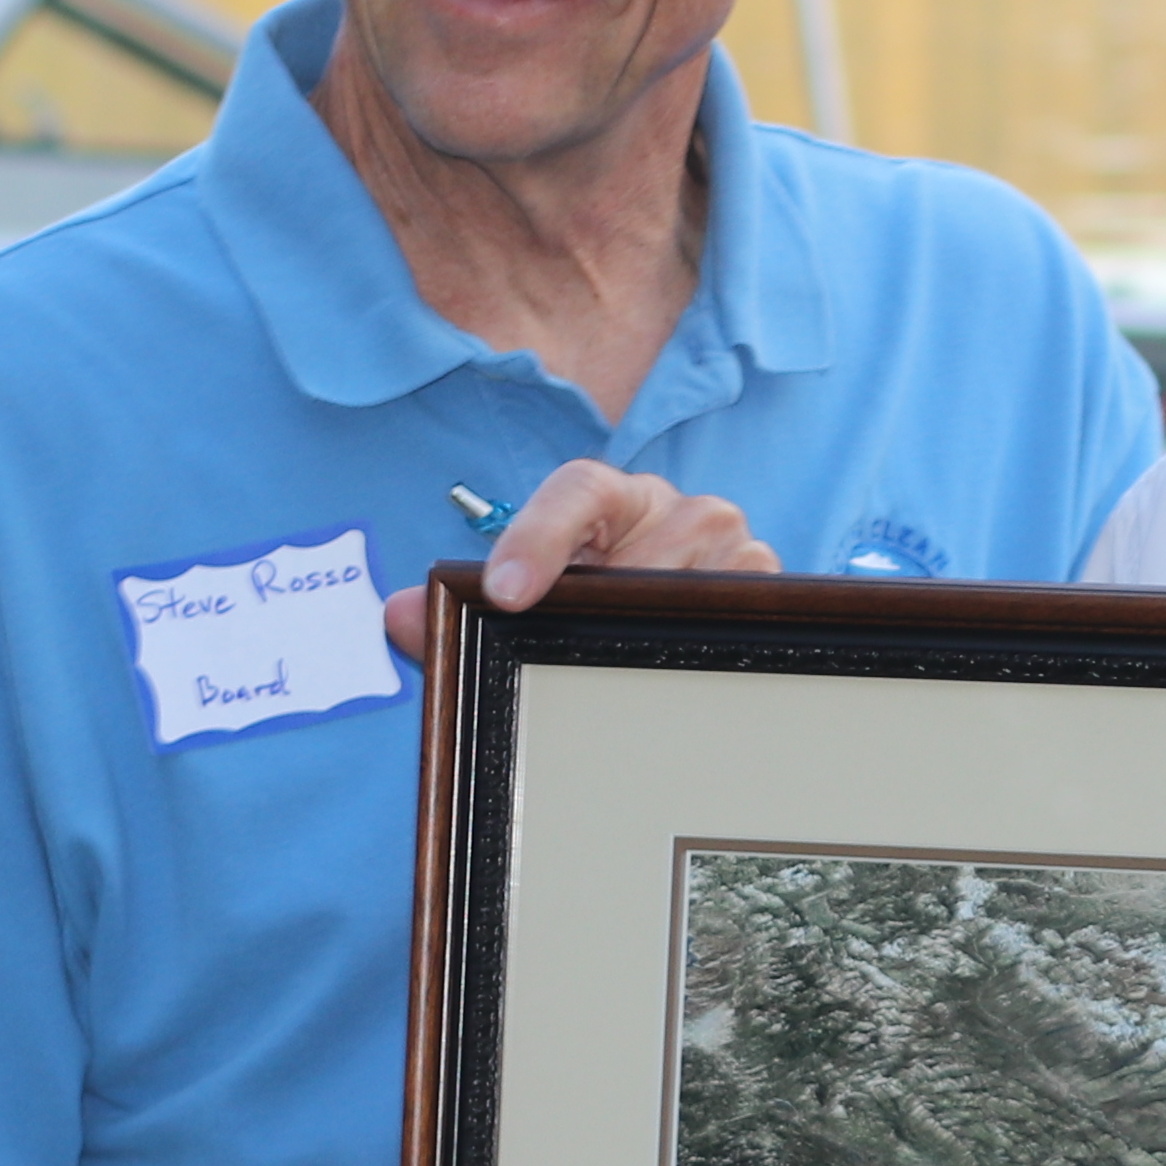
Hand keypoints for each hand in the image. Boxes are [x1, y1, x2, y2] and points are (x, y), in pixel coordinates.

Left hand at [386, 460, 778, 655]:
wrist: (674, 633)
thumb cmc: (592, 613)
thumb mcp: (525, 612)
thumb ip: (455, 614)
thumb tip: (396, 616)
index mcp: (609, 497)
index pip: (577, 491)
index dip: (538, 536)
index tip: (504, 590)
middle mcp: (677, 507)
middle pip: (646, 542)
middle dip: (606, 598)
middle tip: (571, 647)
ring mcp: (731, 544)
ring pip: (697, 577)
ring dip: (657, 624)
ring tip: (628, 661)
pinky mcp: (770, 586)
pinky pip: (743, 612)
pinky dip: (707, 644)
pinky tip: (681, 675)